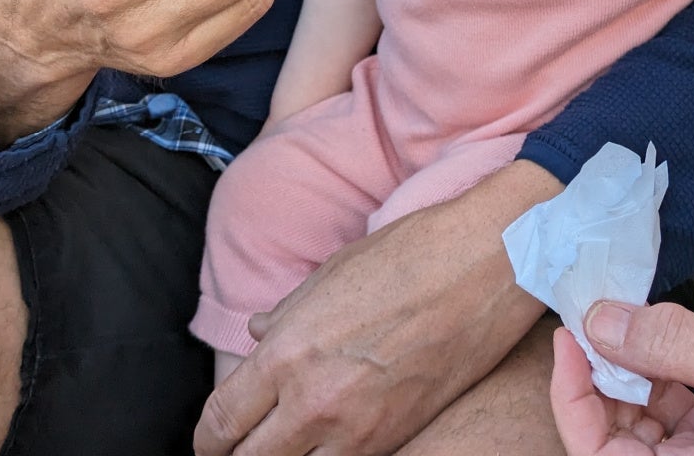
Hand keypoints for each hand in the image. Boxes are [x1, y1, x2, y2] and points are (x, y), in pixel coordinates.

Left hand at [195, 160, 561, 455]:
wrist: (487, 264)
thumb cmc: (408, 256)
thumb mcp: (331, 275)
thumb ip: (286, 314)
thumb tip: (257, 333)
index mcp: (288, 353)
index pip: (222, 421)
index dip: (207, 438)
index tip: (208, 440)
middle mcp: (315, 401)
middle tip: (235, 450)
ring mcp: (361, 429)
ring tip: (284, 447)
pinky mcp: (400, 438)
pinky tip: (327, 445)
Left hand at [550, 306, 693, 455]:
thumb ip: (674, 339)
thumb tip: (600, 321)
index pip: (602, 451)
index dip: (573, 395)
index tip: (570, 336)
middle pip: (624, 432)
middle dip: (609, 370)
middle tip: (600, 313)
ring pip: (654, 414)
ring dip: (642, 361)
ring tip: (641, 313)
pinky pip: (690, 404)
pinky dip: (677, 363)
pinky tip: (681, 327)